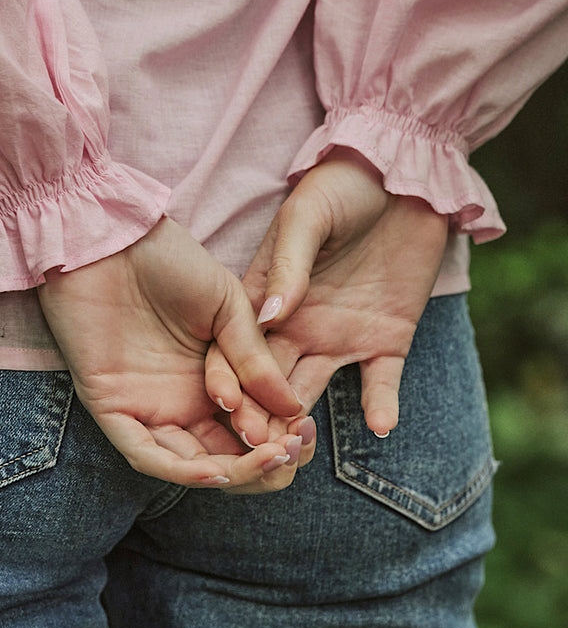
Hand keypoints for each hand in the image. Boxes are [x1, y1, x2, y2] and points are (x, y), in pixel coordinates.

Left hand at [38, 217, 312, 492]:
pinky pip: (147, 456)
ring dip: (232, 472)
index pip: (252, 430)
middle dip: (263, 464)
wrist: (111, 235)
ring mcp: (146, 407)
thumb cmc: (168, 260)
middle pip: (227, 457)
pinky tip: (218, 470)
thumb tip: (294, 408)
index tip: (305, 430)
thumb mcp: (228, 307)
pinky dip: (182, 471)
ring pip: (191, 465)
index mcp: (213, 379)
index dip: (281, 438)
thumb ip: (256, 358)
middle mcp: (181, 402)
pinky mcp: (112, 408)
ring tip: (267, 459)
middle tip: (290, 449)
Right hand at [205, 149, 448, 441]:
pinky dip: (381, 406)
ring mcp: (340, 336)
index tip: (224, 404)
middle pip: (266, 381)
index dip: (227, 376)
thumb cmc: (342, 186)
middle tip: (255, 448)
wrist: (404, 176)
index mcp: (264, 297)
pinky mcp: (386, 339)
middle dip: (257, 416)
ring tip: (300, 451)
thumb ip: (288, 266)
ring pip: (312, 392)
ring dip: (303, 423)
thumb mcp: (309, 216)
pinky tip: (381, 426)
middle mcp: (296, 326)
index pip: (234, 347)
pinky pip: (381, 382)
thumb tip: (267, 316)